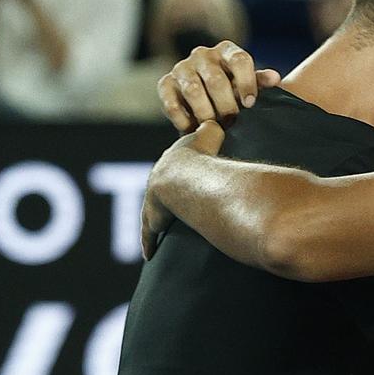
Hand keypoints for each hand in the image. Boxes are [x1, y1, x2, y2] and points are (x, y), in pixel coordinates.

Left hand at [141, 121, 226, 258]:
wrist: (185, 173)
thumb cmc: (203, 154)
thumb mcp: (211, 134)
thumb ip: (215, 129)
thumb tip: (225, 119)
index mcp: (172, 160)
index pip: (174, 167)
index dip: (179, 173)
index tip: (181, 181)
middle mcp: (158, 178)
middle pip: (160, 191)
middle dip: (162, 199)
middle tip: (167, 208)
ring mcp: (153, 199)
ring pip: (151, 214)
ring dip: (154, 222)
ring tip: (159, 233)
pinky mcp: (152, 217)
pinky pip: (149, 232)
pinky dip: (149, 242)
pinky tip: (148, 255)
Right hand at [158, 41, 281, 131]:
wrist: (208, 102)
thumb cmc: (235, 91)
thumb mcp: (249, 86)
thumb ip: (260, 82)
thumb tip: (274, 78)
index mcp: (227, 51)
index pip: (239, 59)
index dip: (246, 82)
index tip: (250, 104)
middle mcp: (202, 55)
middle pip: (216, 80)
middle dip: (226, 105)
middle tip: (233, 123)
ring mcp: (182, 68)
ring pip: (193, 91)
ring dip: (206, 113)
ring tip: (215, 128)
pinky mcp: (165, 84)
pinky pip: (171, 103)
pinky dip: (184, 120)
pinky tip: (194, 129)